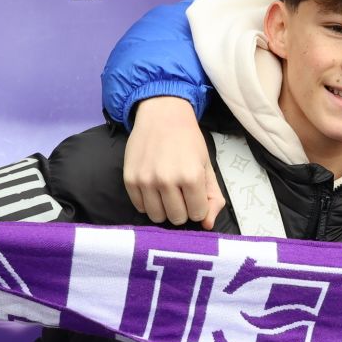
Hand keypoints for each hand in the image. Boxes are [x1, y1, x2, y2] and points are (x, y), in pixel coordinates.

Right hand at [123, 96, 223, 227]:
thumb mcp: (207, 166)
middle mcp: (166, 180)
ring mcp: (145, 181)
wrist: (161, 116)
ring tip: (167, 192)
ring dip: (165, 209)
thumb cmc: (188, 141)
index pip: (197, 214)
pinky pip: (140, 207)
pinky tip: (154, 189)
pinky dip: (149, 203)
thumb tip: (207, 225)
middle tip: (181, 193)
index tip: (195, 194)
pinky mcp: (129, 180)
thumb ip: (212, 196)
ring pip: (157, 217)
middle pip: (177, 218)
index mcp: (191, 176)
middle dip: (183, 209)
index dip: (198, 206)